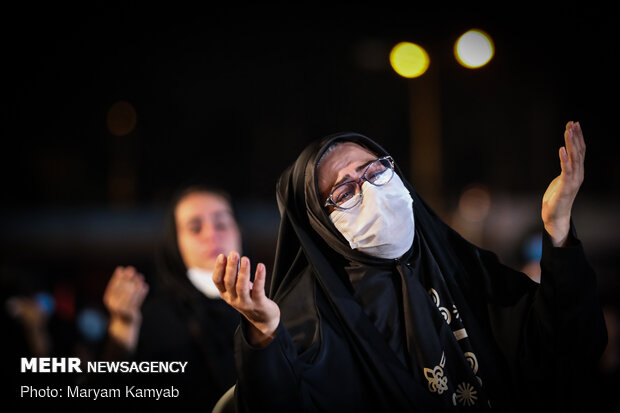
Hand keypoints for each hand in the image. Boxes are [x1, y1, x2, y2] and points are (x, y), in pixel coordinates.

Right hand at [103, 266, 148, 350]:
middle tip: (132, 270)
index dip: (117, 276)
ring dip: (136, 283)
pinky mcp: (131, 313)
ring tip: (140, 277)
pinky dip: (142, 293)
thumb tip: (121, 269)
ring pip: (131, 293)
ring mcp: (123, 310)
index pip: (113, 285)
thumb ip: (119, 285)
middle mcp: (114, 305)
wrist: (124, 324)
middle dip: (127, 277)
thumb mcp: (116, 296)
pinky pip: (138, 300)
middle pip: (122, 288)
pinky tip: (145, 286)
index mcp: (109, 299)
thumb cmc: (121, 306)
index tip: (121, 268)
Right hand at [213, 251, 279, 346]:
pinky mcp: (259, 304)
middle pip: (229, 282)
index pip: (217, 281)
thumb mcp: (238, 286)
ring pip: (241, 287)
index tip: (222, 255)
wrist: (263, 318)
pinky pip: (258, 289)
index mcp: (225, 294)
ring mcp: (245, 303)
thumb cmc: (248, 296)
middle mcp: (233, 299)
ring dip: (243, 272)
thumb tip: (232, 257)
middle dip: (230, 267)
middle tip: (234, 253)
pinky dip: (259, 277)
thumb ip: (234, 274)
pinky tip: (261, 266)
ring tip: (245, 259)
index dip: (219, 268)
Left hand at [541, 121, 584, 246]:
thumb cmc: (556, 198)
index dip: (577, 137)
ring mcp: (573, 180)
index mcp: (577, 171)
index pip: (579, 151)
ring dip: (571, 144)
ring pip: (574, 158)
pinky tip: (561, 149)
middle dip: (576, 136)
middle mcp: (578, 174)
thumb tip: (564, 157)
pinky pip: (566, 170)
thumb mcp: (561, 179)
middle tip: (573, 123)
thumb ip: (565, 168)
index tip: (574, 124)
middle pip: (578, 151)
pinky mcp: (565, 186)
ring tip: (568, 131)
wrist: (555, 216)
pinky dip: (564, 158)